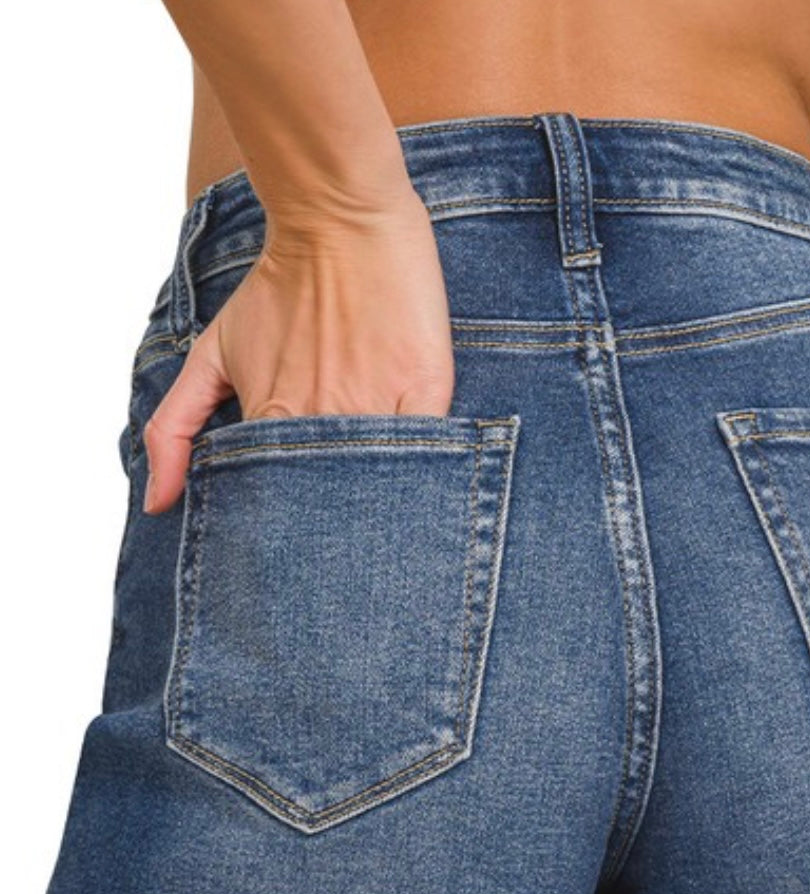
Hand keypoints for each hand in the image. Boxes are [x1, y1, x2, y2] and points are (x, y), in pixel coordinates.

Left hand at [142, 188, 454, 513]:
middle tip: (335, 533)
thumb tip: (157, 506)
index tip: (293, 527)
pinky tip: (420, 470)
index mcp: (271, 423)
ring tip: (378, 506)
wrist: (338, 219)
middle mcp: (319, 419)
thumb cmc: (278, 285)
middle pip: (326, 501)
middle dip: (327, 522)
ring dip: (374, 498)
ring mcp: (373, 405)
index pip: (277, 500)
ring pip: (375, 482)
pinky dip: (423, 465)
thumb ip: (173, 429)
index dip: (285, 518)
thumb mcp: (210, 355)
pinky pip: (427, 448)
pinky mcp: (424, 387)